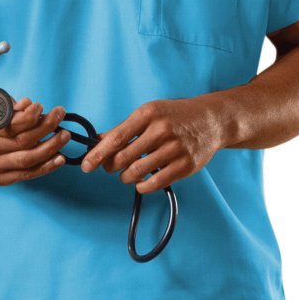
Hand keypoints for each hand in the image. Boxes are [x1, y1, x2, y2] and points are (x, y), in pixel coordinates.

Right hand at [0, 97, 71, 184]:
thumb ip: (10, 109)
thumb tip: (29, 105)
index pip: (9, 125)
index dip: (28, 117)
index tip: (40, 106)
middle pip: (21, 141)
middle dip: (45, 127)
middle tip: (60, 115)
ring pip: (26, 159)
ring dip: (50, 147)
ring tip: (65, 135)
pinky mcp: (3, 180)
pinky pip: (28, 174)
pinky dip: (47, 167)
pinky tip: (60, 158)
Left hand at [80, 96, 224, 192]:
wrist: (212, 120)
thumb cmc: (174, 116)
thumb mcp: (149, 113)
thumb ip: (124, 128)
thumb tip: (97, 142)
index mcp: (148, 114)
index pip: (116, 138)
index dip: (98, 154)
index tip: (86, 166)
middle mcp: (161, 130)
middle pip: (123, 158)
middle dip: (111, 166)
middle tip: (111, 167)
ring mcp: (175, 148)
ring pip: (136, 172)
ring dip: (126, 177)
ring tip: (128, 173)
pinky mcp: (186, 165)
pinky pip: (154, 183)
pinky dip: (142, 186)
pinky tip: (142, 182)